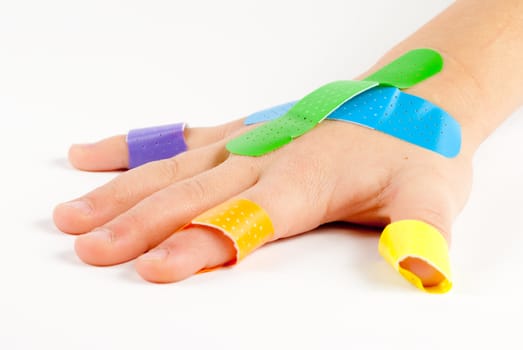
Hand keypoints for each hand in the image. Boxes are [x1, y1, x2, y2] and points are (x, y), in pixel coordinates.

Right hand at [53, 112, 472, 286]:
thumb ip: (422, 231)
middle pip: (192, 196)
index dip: (199, 244)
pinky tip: (90, 155)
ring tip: (73, 213)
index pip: (244, 219)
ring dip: (121, 192)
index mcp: (306, 178)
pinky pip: (179, 141)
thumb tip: (425, 272)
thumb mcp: (433, 195)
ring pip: (173, 169)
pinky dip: (133, 149)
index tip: (154, 268)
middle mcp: (266, 157)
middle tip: (90, 249)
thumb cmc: (416, 150)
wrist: (412, 101)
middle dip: (138, 226)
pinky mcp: (241, 132)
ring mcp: (248, 141)